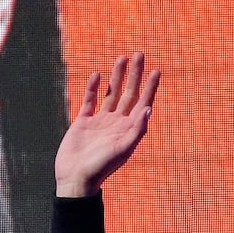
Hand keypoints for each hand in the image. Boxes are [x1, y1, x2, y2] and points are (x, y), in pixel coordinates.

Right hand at [55, 52, 160, 196]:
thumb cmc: (102, 166)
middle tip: (139, 54)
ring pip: (110, 93)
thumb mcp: (123, 148)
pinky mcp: (83, 121)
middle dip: (134, 74)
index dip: (150, 87)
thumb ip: (137, 129)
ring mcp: (100, 121)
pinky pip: (90, 100)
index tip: (156, 70)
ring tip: (121, 58)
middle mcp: (117, 122)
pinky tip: (97, 75)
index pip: (143, 102)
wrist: (77, 178)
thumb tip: (149, 108)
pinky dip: (93, 88)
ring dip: (116, 76)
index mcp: (129, 128)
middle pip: (128, 93)